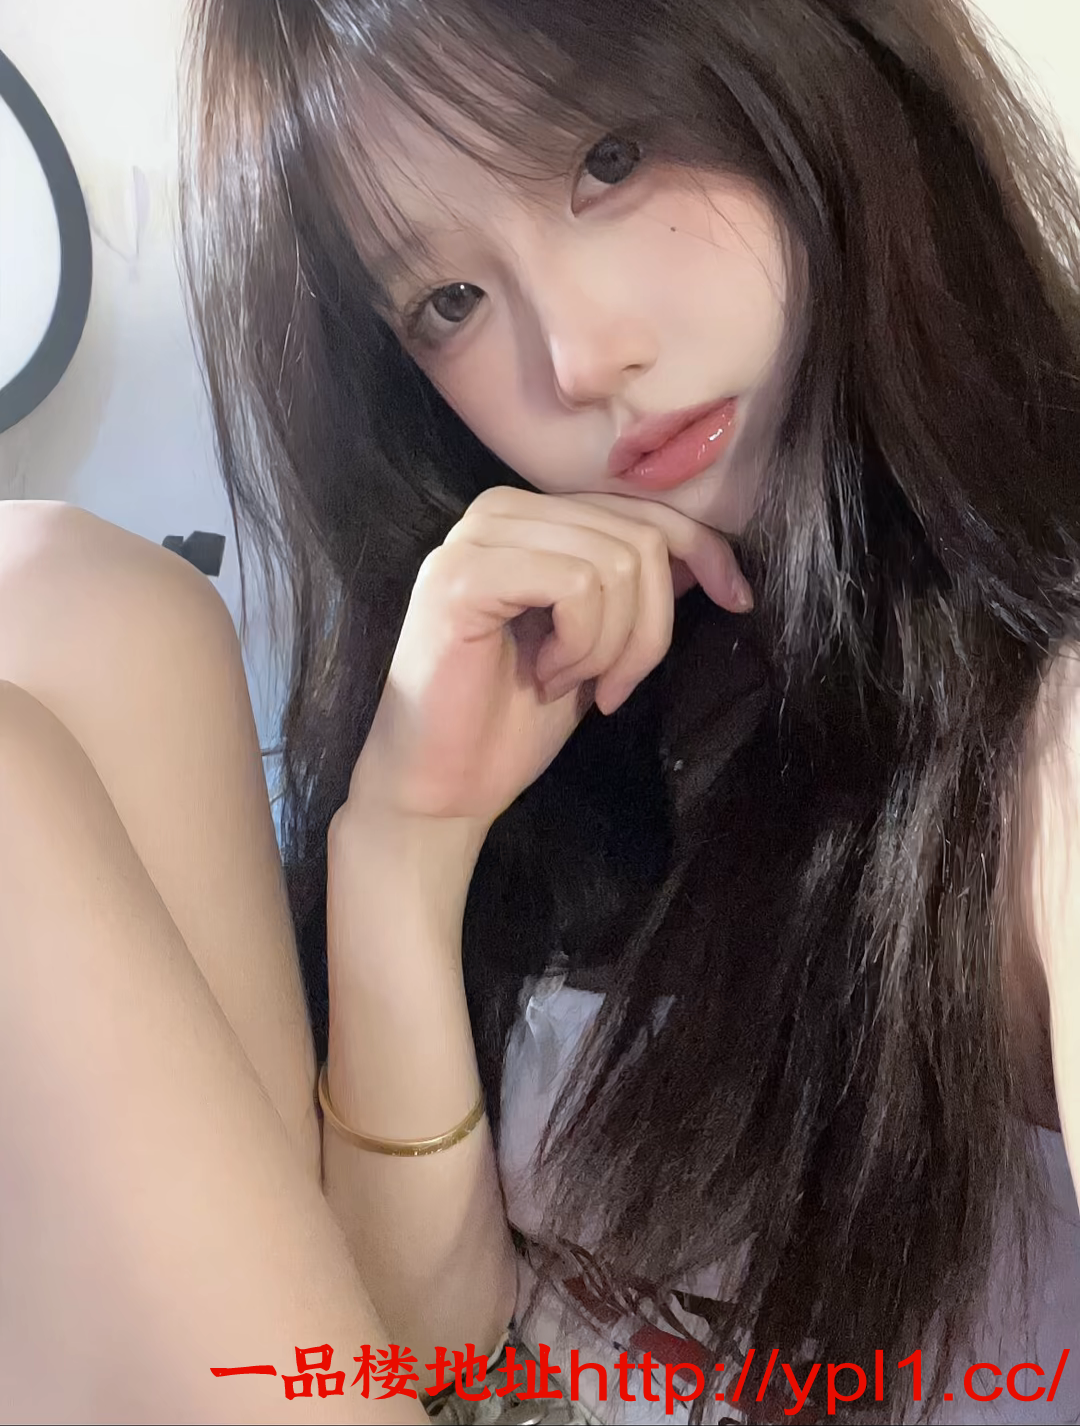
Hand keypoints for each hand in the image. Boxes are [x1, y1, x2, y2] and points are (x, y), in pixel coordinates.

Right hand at [349, 487, 751, 837]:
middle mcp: (500, 510)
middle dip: (649, 629)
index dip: (705, 553)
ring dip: (610, 646)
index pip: (645, 511)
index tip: (738, 601)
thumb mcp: (600, 645)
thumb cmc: (515, 720)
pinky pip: (576, 585)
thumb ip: (638, 589)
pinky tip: (546, 676)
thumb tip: (705, 555)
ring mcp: (476, 537)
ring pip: (616, 563)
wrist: (443, 786)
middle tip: (610, 686)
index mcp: (532, 518)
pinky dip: (581, 645)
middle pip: (640, 538)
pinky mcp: (461, 575)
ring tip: (566, 681)